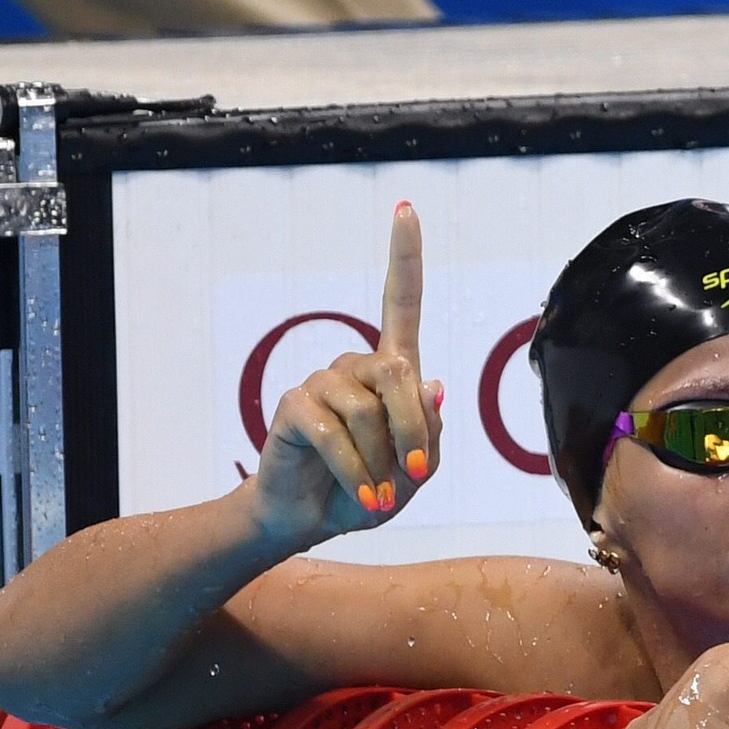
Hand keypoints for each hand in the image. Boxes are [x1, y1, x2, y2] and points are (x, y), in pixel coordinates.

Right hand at [249, 201, 442, 548]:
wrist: (313, 520)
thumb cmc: (371, 489)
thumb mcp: (417, 469)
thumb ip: (429, 432)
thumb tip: (433, 383)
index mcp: (392, 369)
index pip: (400, 302)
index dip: (405, 256)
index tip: (406, 208)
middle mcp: (356, 365)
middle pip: (399, 374)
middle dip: (412, 430)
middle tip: (411, 476)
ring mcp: (322, 382)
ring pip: (368, 410)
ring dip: (381, 461)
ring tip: (377, 492)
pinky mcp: (295, 406)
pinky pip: (335, 435)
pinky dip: (356, 473)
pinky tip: (361, 495)